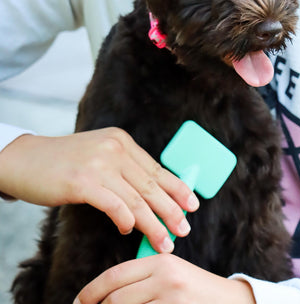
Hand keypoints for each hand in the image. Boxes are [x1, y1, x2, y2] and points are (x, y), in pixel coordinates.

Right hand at [0, 128, 198, 252]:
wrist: (25, 159)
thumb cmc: (65, 162)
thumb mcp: (100, 154)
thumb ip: (124, 168)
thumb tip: (152, 195)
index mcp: (122, 141)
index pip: (156, 168)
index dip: (177, 188)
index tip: (192, 204)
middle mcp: (114, 148)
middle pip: (151, 184)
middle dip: (171, 209)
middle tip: (184, 228)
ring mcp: (99, 164)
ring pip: (137, 199)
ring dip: (153, 224)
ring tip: (165, 241)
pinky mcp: (82, 182)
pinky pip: (114, 206)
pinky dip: (125, 221)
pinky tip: (128, 230)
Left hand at [74, 254, 255, 303]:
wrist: (230, 301)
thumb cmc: (195, 289)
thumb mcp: (172, 273)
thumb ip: (144, 276)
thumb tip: (108, 291)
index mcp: (162, 261)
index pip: (116, 275)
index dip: (91, 291)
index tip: (79, 301)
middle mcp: (165, 277)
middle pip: (115, 298)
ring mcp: (171, 299)